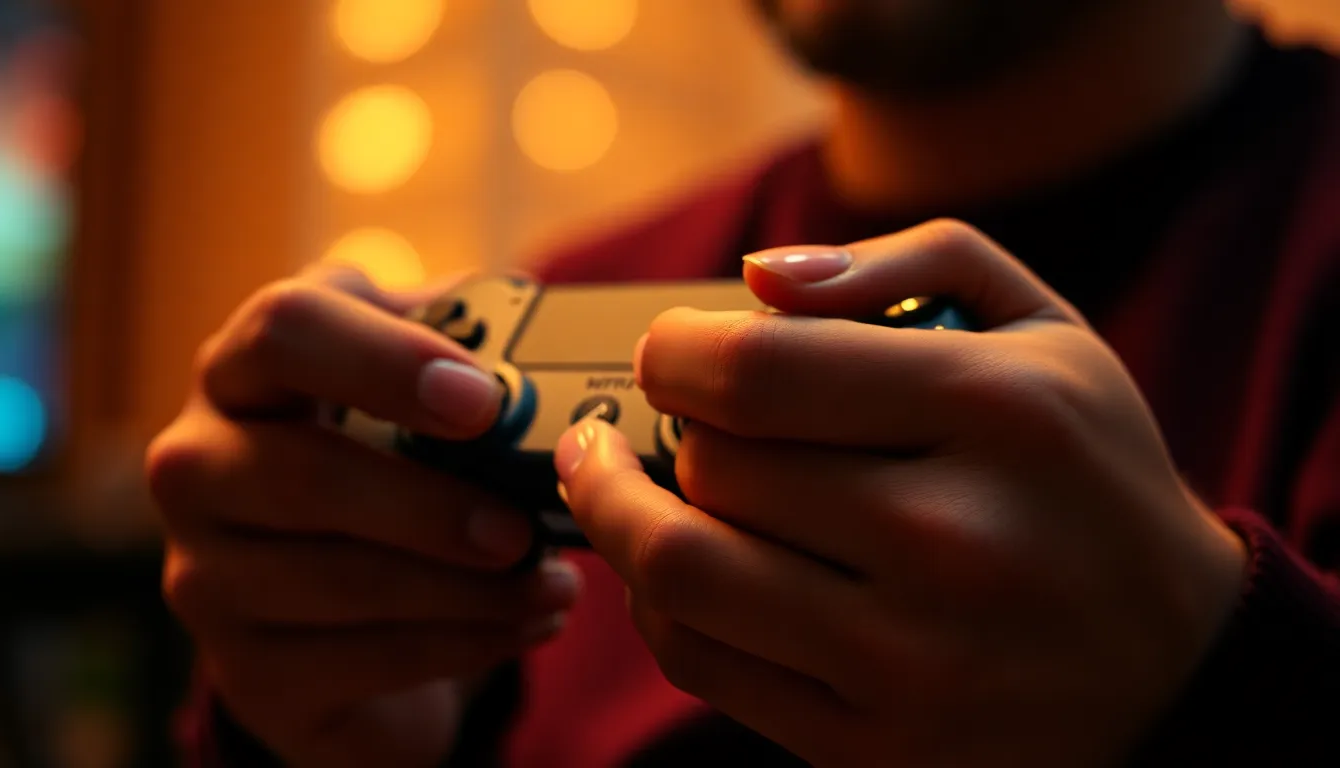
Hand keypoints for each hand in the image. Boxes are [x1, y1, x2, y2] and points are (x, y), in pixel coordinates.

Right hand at [147, 264, 580, 767]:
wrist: (321, 594)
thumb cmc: (378, 454)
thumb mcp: (404, 381)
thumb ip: (459, 344)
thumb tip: (544, 340)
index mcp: (241, 368)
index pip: (285, 330)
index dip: (387, 361)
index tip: (483, 401)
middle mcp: (197, 466)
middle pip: (304, 475)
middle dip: (430, 506)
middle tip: (521, 528)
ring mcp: (205, 576)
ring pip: (340, 583)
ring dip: (469, 590)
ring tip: (553, 583)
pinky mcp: (245, 669)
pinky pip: (362, 660)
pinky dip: (464, 644)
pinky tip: (526, 623)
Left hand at [555, 220, 1246, 766]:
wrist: (1179, 666)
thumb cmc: (1087, 474)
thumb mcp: (1047, 332)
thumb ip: (911, 264)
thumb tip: (759, 277)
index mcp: (998, 414)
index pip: (758, 370)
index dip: (673, 351)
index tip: (668, 351)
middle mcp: (956, 542)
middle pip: (715, 466)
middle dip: (663, 426)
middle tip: (663, 416)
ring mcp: (915, 661)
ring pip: (685, 570)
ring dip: (621, 514)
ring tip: (618, 480)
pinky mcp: (879, 748)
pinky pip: (705, 664)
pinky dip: (658, 603)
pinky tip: (669, 564)